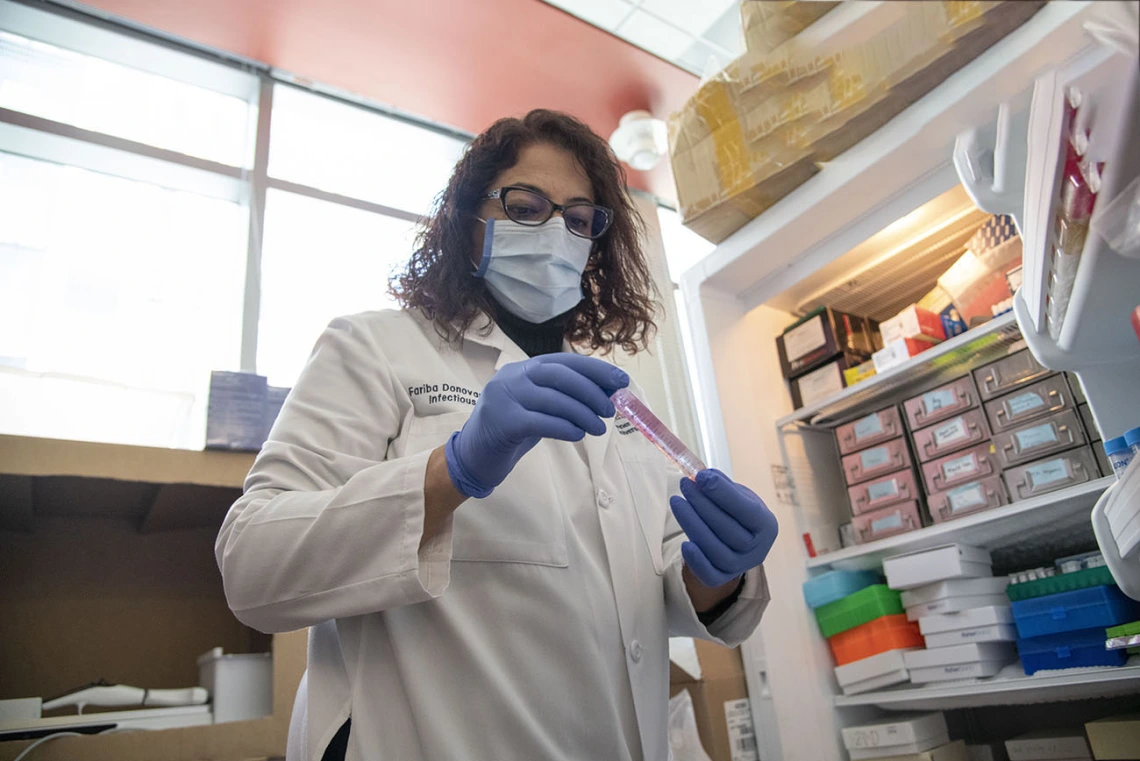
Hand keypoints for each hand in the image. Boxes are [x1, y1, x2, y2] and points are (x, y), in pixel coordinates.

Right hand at [445, 354, 628, 497]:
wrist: (474, 457)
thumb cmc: (511, 430)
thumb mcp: (538, 407)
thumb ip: (564, 397)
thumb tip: (606, 392)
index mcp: (521, 369)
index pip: (563, 361)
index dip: (594, 369)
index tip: (620, 381)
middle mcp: (510, 377)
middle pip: (558, 375)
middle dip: (590, 391)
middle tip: (610, 409)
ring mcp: (503, 398)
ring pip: (552, 399)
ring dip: (582, 413)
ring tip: (599, 428)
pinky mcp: (502, 423)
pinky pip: (540, 422)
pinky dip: (564, 427)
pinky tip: (579, 434)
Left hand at [670, 469, 778, 587]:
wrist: (739, 541)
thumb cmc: (738, 513)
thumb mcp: (739, 496)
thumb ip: (723, 486)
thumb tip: (701, 476)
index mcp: (766, 525)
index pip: (747, 510)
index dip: (723, 494)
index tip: (701, 476)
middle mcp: (757, 549)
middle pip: (728, 530)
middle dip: (703, 504)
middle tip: (686, 485)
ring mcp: (741, 566)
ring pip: (716, 551)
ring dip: (693, 525)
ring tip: (677, 502)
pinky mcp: (723, 578)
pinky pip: (709, 575)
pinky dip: (696, 561)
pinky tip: (684, 544)